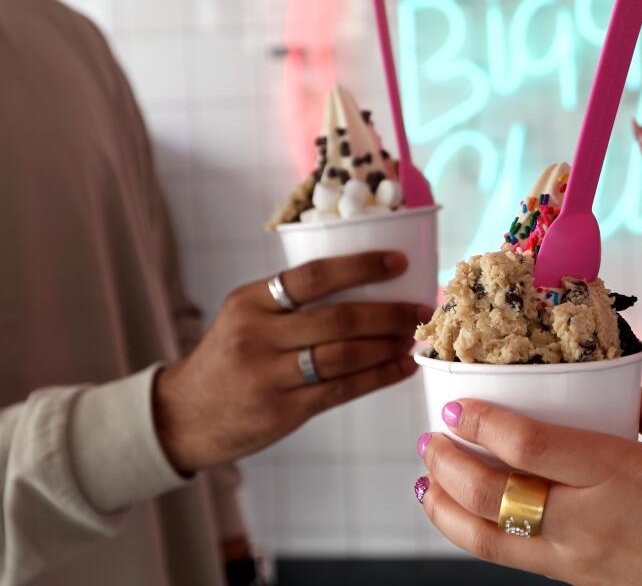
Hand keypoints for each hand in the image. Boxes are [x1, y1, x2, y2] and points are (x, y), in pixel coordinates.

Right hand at [154, 251, 428, 473]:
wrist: (182, 416)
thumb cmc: (229, 358)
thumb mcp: (245, 317)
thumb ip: (291, 303)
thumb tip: (368, 287)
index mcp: (250, 301)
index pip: (313, 276)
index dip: (362, 267)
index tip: (399, 263)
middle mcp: (256, 336)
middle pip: (337, 319)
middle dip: (388, 313)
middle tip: (421, 308)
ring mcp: (268, 376)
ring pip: (345, 356)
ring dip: (388, 345)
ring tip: (413, 337)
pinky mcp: (282, 411)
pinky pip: (342, 390)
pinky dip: (378, 377)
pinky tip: (401, 367)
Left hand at [416, 389, 641, 585]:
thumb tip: (620, 388)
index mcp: (617, 472)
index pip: (528, 445)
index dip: (482, 424)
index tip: (457, 407)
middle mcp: (586, 519)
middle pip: (491, 495)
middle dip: (448, 464)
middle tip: (431, 439)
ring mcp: (575, 559)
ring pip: (486, 540)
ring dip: (445, 509)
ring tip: (427, 483)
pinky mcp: (574, 583)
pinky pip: (512, 557)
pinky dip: (476, 536)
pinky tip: (465, 519)